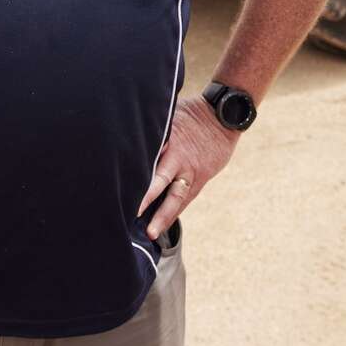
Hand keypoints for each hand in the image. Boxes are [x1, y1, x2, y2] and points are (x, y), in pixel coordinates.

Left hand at [137, 96, 240, 239]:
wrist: (224, 118)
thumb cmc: (193, 113)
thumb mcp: (172, 114)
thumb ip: (154, 128)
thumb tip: (128, 127)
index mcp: (170, 141)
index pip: (149, 158)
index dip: (137, 174)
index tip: (120, 186)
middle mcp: (180, 159)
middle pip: (161, 181)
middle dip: (146, 198)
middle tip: (132, 215)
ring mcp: (191, 172)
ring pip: (176, 197)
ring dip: (163, 216)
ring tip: (151, 232)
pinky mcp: (201, 179)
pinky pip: (186, 198)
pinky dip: (175, 211)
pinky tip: (163, 224)